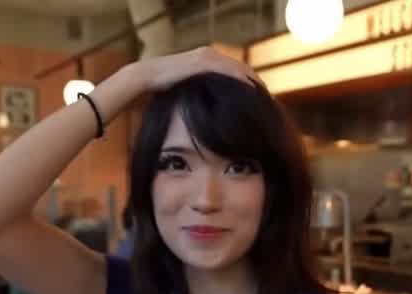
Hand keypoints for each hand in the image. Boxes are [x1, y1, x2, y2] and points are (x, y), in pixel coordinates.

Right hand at [140, 46, 264, 92]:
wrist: (142, 81)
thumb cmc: (161, 93)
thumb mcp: (186, 97)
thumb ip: (200, 100)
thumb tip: (211, 119)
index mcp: (206, 63)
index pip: (235, 74)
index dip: (249, 87)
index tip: (260, 103)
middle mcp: (208, 55)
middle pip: (241, 70)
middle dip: (256, 85)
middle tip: (270, 101)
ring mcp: (205, 57)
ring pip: (238, 69)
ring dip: (253, 82)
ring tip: (266, 98)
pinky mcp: (201, 62)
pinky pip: (227, 71)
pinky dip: (241, 80)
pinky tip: (253, 92)